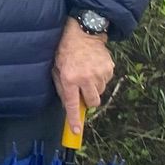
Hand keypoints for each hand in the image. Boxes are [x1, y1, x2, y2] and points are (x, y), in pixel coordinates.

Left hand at [52, 22, 115, 136]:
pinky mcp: (109, 68)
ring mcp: (99, 73)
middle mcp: (85, 78)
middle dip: (87, 100)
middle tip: (81, 90)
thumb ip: (62, 88)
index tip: (76, 131)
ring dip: (93, 88)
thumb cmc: (65, 51)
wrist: (83, 32)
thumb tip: (68, 105)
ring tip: (86, 74)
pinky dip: (100, 79)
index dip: (74, 119)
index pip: (71, 104)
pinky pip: (106, 82)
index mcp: (69, 79)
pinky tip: (93, 68)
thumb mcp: (56, 69)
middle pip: (92, 102)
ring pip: (100, 92)